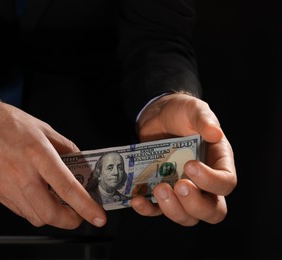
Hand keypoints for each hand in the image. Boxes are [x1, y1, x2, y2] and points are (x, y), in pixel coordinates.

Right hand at [0, 79, 106, 228]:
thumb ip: (65, 148)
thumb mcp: (42, 128)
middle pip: (51, 214)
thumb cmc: (3, 122)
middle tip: (79, 213)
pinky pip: (21, 211)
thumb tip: (79, 164)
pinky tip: (38, 196)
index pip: (68, 189)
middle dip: (71, 220)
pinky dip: (35, 210)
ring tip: (59, 203)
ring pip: (36, 218)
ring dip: (53, 216)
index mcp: (38, 154)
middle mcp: (22, 175)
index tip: (98, 218)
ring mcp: (7, 187)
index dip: (86, 207)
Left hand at [130, 92, 236, 225]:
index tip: (190, 165)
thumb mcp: (193, 110)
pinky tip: (137, 200)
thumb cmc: (181, 113)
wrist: (157, 115)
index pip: (226, 183)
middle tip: (178, 185)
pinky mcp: (161, 192)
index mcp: (218, 163)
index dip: (211, 181)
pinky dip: (148, 209)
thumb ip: (204, 119)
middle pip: (211, 211)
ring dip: (173, 209)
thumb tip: (215, 133)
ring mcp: (182, 190)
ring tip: (158, 189)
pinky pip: (157, 211)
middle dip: (195, 204)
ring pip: (186, 217)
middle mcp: (204, 183)